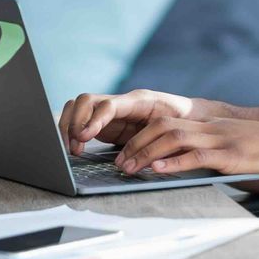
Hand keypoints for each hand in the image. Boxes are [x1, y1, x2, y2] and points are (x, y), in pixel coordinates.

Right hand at [58, 88, 194, 154]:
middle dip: (74, 122)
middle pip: (85, 101)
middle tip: (75, 146)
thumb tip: (140, 158)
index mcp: (138, 100)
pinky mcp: (105, 124)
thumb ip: (157, 139)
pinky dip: (72, 133)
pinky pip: (81, 121)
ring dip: (69, 127)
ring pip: (78, 108)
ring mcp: (111, 112)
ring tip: (73, 149)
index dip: (94, 119)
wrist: (189, 118)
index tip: (84, 136)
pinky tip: (75, 149)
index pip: (108, 105)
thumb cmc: (183, 122)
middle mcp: (120, 103)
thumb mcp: (174, 129)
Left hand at [115, 116, 258, 182]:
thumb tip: (185, 165)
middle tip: (119, 162)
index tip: (125, 151)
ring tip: (130, 168)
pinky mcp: (232, 155)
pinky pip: (197, 155)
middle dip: (136, 144)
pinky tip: (159, 169)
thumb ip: (211, 152)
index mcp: (210, 125)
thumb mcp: (234, 147)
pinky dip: (174, 162)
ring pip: (174, 138)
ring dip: (147, 153)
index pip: (166, 122)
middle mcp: (211, 128)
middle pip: (163, 126)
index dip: (141, 135)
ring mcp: (221, 140)